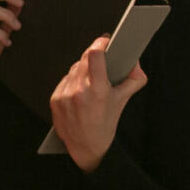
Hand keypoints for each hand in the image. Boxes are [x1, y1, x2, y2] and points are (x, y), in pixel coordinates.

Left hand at [49, 37, 145, 172]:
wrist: (86, 147)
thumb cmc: (105, 124)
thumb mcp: (123, 100)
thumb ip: (134, 79)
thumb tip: (135, 62)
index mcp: (97, 90)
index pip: (94, 55)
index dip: (100, 44)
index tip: (104, 41)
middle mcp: (79, 91)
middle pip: (84, 58)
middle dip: (93, 56)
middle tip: (101, 57)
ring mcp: (65, 95)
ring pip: (74, 69)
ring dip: (83, 69)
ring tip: (92, 79)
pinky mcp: (55, 99)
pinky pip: (65, 80)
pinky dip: (73, 81)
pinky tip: (80, 90)